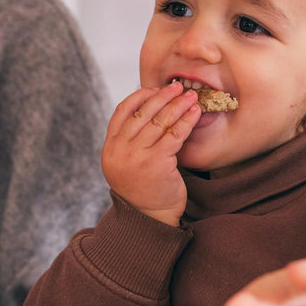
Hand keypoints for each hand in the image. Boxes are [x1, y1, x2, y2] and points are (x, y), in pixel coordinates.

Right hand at [101, 82, 199, 225]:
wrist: (149, 218)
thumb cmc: (142, 189)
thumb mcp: (126, 163)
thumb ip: (130, 140)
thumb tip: (150, 108)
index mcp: (110, 147)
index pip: (122, 112)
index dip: (139, 96)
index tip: (154, 89)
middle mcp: (120, 150)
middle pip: (142, 113)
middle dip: (162, 96)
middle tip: (177, 87)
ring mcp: (137, 156)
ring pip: (160, 121)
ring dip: (178, 105)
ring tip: (190, 96)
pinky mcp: (157, 162)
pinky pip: (174, 134)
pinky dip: (187, 121)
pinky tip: (195, 113)